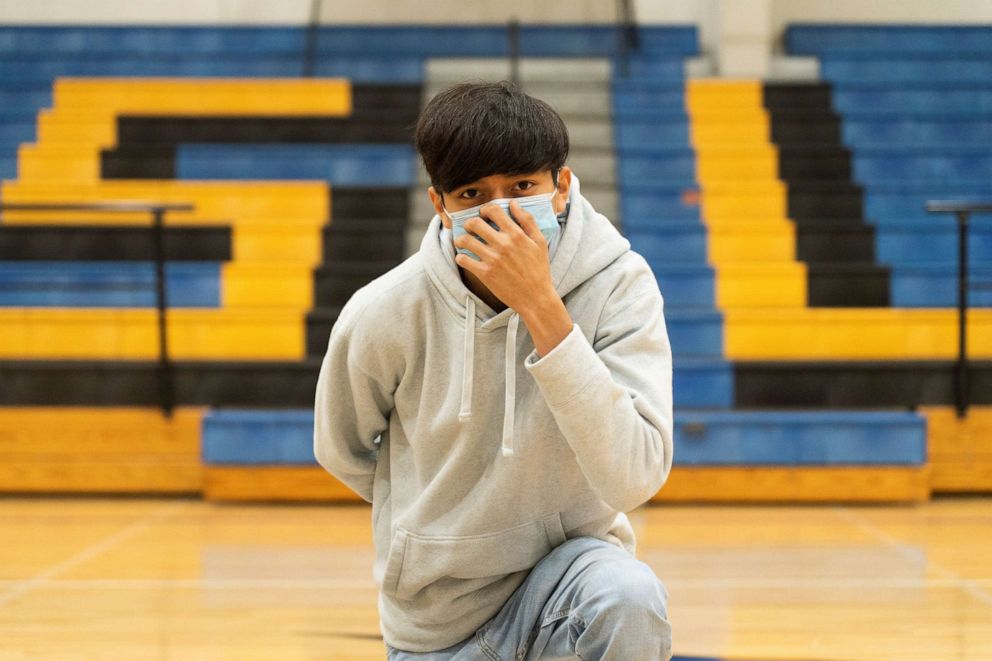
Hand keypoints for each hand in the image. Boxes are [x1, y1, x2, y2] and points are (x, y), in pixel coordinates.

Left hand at [453, 199, 554, 314]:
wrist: (536, 298)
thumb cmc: (539, 269)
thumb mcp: (539, 242)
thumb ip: (527, 221)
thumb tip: (514, 204)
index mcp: (516, 234)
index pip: (493, 210)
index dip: (485, 209)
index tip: (484, 215)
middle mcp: (503, 244)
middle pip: (475, 223)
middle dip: (469, 223)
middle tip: (470, 228)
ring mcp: (492, 259)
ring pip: (465, 240)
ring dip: (461, 239)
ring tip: (464, 242)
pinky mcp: (485, 274)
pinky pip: (463, 260)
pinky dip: (460, 258)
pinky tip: (465, 258)